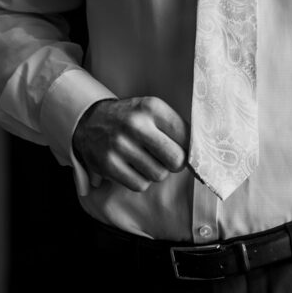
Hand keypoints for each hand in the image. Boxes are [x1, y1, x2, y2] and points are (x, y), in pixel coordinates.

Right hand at [72, 96, 188, 191]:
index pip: (186, 137)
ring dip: (156, 172)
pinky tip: (132, 167)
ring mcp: (120, 145)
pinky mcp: (108, 164)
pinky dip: (140, 180)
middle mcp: (136, 124)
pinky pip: (140, 185)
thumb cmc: (132, 118)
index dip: (190, 149)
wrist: (90, 120)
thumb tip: (201, 156)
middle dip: (175, 164)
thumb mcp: (153, 111)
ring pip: (159, 175)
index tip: (185, 151)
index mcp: (152, 107)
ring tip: (145, 159)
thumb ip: (177, 128)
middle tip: (167, 159)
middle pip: (176, 160)